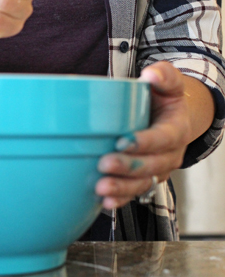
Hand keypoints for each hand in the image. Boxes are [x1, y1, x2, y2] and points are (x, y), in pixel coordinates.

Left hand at [95, 61, 192, 208]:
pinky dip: (120, 200)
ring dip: (122, 188)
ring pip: (143, 184)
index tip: (122, 141)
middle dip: (129, 167)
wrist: (166, 118)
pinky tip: (104, 203)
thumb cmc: (161, 99)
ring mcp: (156, 170)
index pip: (163, 138)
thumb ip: (163, 75)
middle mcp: (169, 154)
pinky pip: (133, 194)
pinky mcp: (143, 180)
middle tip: (104, 164)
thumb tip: (151, 73)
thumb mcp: (167, 83)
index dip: (145, 142)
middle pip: (152, 166)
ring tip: (101, 188)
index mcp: (175, 129)